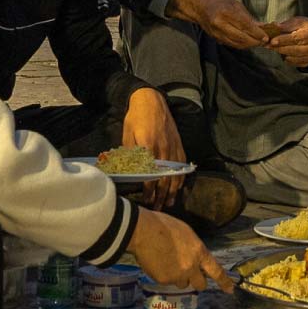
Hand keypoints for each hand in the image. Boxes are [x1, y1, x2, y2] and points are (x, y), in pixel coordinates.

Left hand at [120, 89, 184, 206]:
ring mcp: (173, 148)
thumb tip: (126, 172)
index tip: (145, 201)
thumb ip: (129, 154)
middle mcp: (163, 149)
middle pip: (164, 179)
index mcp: (148, 147)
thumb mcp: (127, 135)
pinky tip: (177, 188)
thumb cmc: (135, 117)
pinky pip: (182, 166)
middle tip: (156, 208)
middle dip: (161, 196)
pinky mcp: (179, 145)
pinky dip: (180, 178)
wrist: (151, 100)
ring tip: (168, 203)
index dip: (149, 190)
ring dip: (172, 191)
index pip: (150, 175)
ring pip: (175, 174)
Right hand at [122, 208, 231, 291]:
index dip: (224, 282)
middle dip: (196, 281)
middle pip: (200, 284)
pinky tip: (157, 263)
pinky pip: (167, 282)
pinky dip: (164, 276)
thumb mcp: (187, 234)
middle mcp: (191, 267)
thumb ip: (194, 249)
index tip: (230, 290)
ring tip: (167, 262)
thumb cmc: (164, 227)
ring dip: (179, 278)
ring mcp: (177, 275)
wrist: (144, 231)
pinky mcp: (163, 280)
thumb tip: (194, 258)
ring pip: (182, 283)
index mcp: (199, 252)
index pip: (216, 271)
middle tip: (189, 273)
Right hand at [168, 0, 268, 49]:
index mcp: (226, 12)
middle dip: (255, 41)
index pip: (245, 26)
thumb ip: (248, 17)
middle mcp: (220, 24)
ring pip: (237, 43)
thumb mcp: (235, 4)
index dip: (257, 33)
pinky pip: (232, 44)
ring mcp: (217, 33)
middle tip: (264, 41)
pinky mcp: (216, 38)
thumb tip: (262, 27)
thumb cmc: (219, 2)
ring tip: (258, 42)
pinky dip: (242, 45)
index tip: (266, 36)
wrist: (199, 7)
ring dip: (249, 45)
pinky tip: (248, 42)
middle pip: (242, 37)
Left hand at [266, 17, 307, 67]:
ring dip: (284, 54)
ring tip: (274, 50)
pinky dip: (289, 61)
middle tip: (270, 46)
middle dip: (282, 47)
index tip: (273, 40)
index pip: (298, 37)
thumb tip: (275, 26)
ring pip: (297, 57)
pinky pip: (298, 63)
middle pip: (298, 49)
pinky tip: (283, 56)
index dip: (284, 39)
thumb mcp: (298, 21)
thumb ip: (287, 25)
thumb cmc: (304, 27)